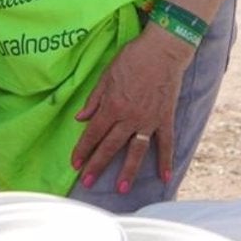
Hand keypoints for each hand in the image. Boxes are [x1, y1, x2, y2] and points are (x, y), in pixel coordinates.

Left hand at [73, 27, 191, 194]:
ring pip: (136, 151)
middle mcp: (129, 117)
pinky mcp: (165, 119)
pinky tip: (164, 177)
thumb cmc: (131, 59)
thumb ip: (94, 100)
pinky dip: (165, 160)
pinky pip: (165, 143)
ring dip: (128, 171)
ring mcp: (149, 120)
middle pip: (110, 146)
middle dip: (97, 165)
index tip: (75, 164)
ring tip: (121, 188)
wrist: (162, 51)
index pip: (93, 133)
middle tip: (87, 182)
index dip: (83, 149)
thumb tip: (80, 118)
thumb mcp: (105, 76)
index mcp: (111, 106)